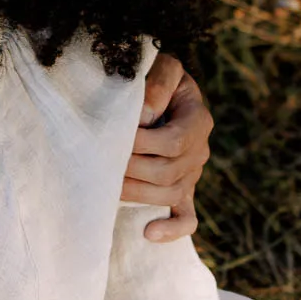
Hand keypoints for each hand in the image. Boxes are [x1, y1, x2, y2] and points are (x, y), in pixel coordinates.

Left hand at [125, 52, 212, 240]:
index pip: (173, 142)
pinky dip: (171, 230)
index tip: (115, 137)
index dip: (142, 144)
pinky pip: (187, 218)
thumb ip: (158, 82)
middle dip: (131, 169)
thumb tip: (144, 117)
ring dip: (137, 193)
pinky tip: (148, 233)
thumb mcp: (163, 66)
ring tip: (108, 186)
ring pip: (171, 194)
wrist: (164, 91)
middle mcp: (199, 150)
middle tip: (101, 163)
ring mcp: (193, 174)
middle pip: (168, 172)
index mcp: (197, 120)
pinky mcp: (184, 192)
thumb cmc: (157, 78)